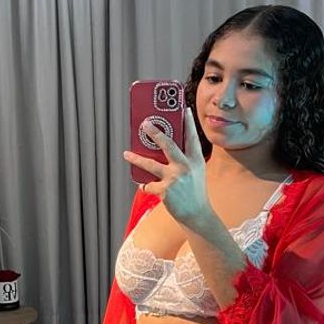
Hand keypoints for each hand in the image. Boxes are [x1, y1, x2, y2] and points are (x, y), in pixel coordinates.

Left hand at [123, 107, 210, 227]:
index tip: (184, 109)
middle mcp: (186, 166)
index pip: (192, 137)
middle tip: (145, 124)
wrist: (197, 214)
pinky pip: (149, 185)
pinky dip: (146, 186)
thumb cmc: (194, 192)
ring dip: (136, 158)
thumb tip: (163, 149)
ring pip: (150, 164)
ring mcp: (175, 178)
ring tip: (126, 154)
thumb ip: (185, 160)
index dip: (188, 122)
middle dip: (155, 132)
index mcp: (196, 160)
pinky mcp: (166, 190)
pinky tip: (146, 187)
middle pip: (168, 144)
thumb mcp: (196, 172)